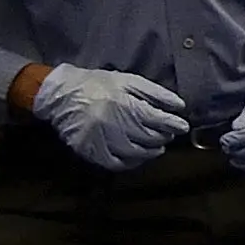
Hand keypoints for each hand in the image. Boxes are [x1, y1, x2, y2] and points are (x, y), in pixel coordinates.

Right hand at [29, 64, 187, 171]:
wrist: (61, 94)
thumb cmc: (98, 85)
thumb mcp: (129, 81)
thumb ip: (156, 93)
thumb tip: (179, 106)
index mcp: (125, 105)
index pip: (159, 120)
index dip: (174, 125)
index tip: (182, 127)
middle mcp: (114, 124)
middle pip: (149, 138)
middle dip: (163, 137)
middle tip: (167, 134)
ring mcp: (100, 139)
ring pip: (135, 153)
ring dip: (150, 151)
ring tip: (155, 146)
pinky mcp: (89, 150)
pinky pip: (116, 163)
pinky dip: (131, 162)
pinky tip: (136, 155)